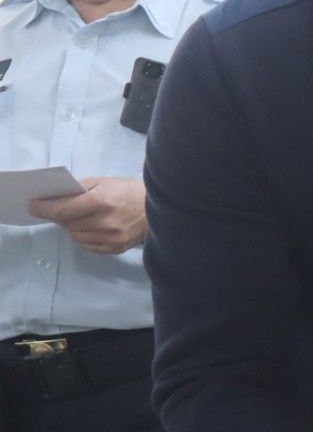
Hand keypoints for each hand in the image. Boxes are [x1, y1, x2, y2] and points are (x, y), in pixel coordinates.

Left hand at [28, 177, 146, 253]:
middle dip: (59, 215)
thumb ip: (80, 190)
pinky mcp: (115, 248)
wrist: (161, 210)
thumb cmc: (130, 191)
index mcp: (101, 202)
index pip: (62, 209)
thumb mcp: (105, 182)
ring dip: (71, 227)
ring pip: (75, 235)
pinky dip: (82, 236)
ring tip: (79, 218)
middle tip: (59, 208)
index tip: (33, 206)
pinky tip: (89, 228)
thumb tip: (55, 199)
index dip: (43, 208)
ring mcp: (110, 238)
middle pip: (66, 223)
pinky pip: (87, 245)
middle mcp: (104, 222)